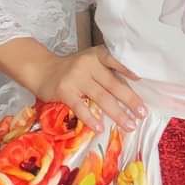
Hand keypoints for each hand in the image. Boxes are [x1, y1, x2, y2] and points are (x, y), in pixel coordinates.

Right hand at [30, 45, 144, 131]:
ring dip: (117, 113)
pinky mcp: (64, 91)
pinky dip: (91, 118)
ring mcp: (75, 77)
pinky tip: (100, 128)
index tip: (140, 79)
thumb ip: (106, 71)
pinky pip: (80, 107)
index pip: (115, 60)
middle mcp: (87, 64)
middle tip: (142, 114)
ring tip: (129, 125)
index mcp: (97, 56)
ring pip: (101, 97)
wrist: (41, 70)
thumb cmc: (71, 69)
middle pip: (113, 84)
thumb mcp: (89, 62)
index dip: (127, 69)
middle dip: (129, 100)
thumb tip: (131, 93)